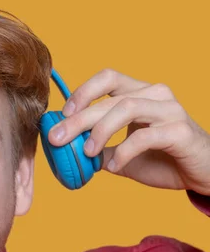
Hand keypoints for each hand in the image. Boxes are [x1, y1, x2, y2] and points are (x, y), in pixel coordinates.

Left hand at [48, 68, 209, 195]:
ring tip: (87, 152)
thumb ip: (98, 149)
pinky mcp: (180, 131)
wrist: (201, 174)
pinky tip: (114, 166)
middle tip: (56, 138)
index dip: (83, 91)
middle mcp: (155, 95)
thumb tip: (64, 150)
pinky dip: (123, 152)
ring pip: (126, 108)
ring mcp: (170, 110)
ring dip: (100, 131)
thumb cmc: (161, 159)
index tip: (63, 114)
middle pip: (110, 98)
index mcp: (139, 93)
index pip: (108, 77)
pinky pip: (145, 136)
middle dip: (78, 119)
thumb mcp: (121, 154)